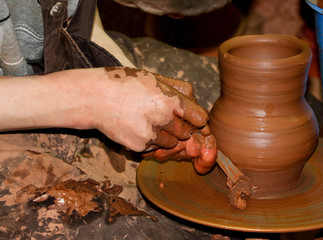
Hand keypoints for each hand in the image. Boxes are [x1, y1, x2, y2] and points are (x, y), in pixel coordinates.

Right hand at [95, 67, 216, 173]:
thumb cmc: (126, 84)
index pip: (200, 118)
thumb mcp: (154, 78)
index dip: (196, 118)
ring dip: (166, 136)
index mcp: (168, 99)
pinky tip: (137, 127)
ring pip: (172, 143)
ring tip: (149, 121)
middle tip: (165, 118)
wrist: (95, 98)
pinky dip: (151, 141)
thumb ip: (178, 89)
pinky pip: (155, 148)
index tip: (191, 117)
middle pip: (187, 132)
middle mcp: (162, 118)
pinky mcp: (139, 146)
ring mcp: (150, 134)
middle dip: (181, 127)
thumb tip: (195, 100)